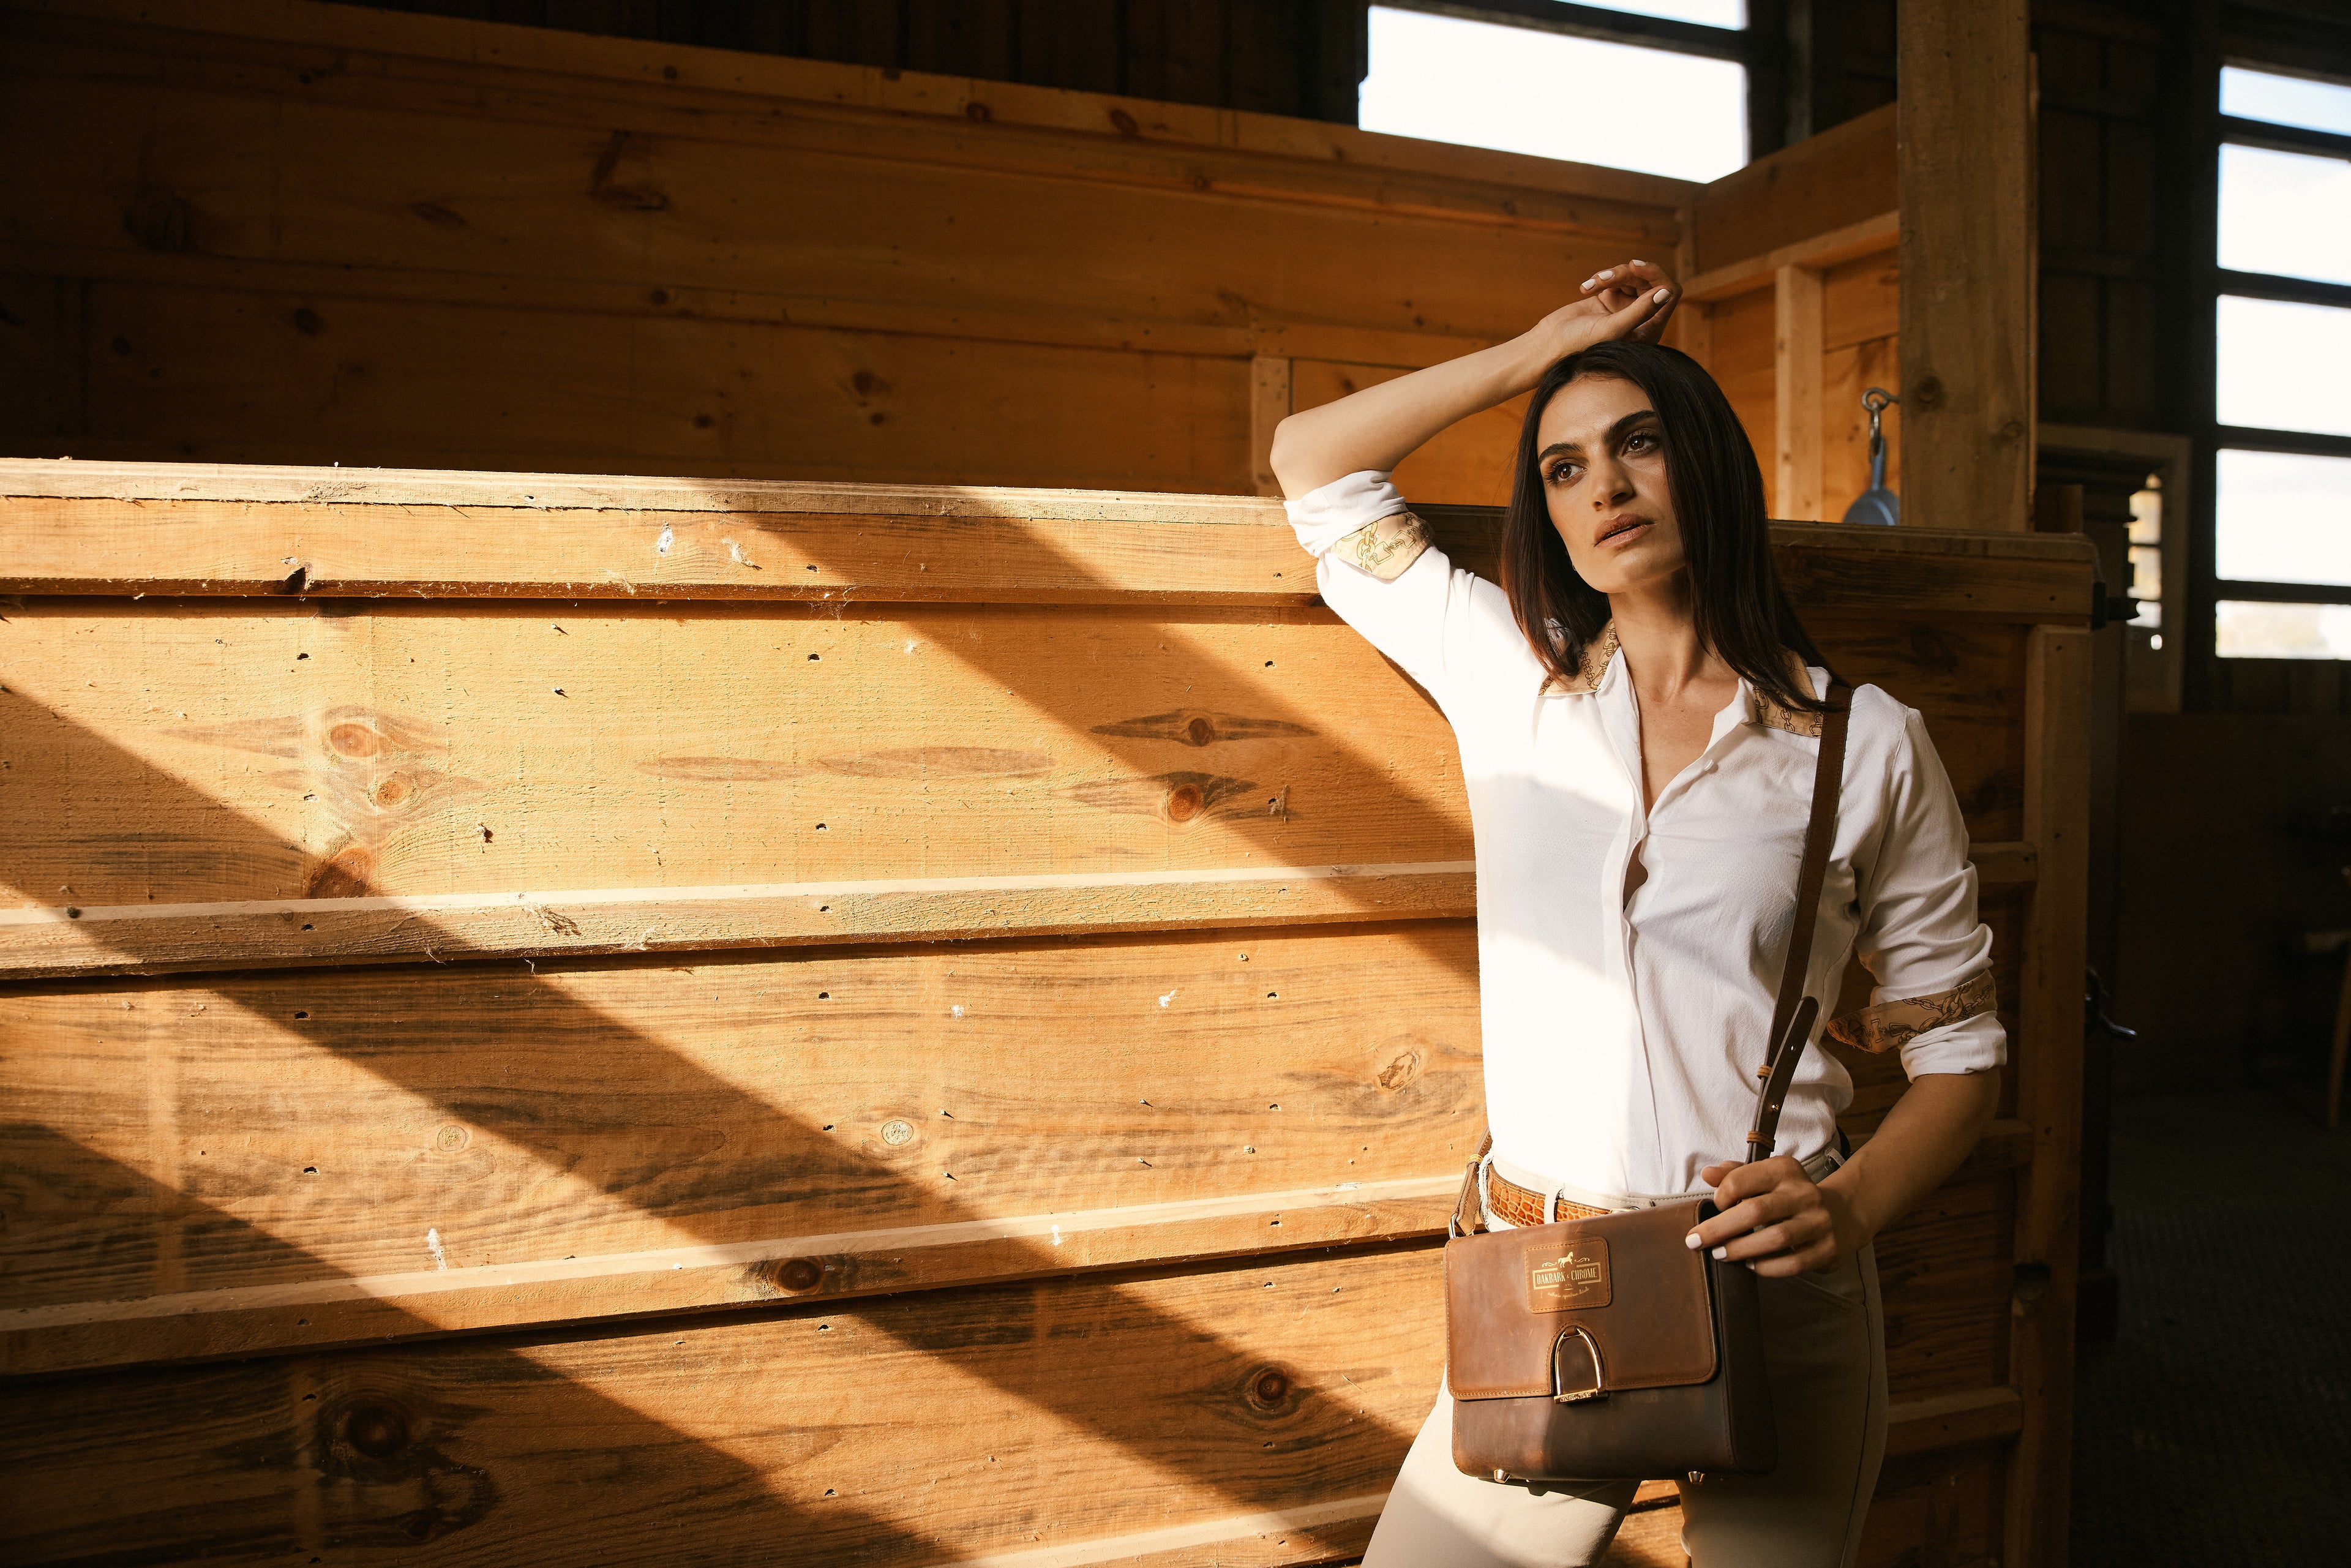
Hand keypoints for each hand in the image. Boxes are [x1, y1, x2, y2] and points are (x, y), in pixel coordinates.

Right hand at [1523, 259, 1680, 362]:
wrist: (1549, 346)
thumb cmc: (1580, 345)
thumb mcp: (1613, 328)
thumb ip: (1642, 310)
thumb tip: (1666, 292)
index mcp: (1648, 330)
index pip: (1668, 294)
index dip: (1656, 275)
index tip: (1634, 266)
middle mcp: (1640, 319)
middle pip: (1648, 281)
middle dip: (1627, 274)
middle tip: (1605, 276)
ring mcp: (1624, 309)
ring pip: (1630, 277)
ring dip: (1611, 275)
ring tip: (1591, 284)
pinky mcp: (1608, 300)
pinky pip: (1614, 279)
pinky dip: (1600, 279)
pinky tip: (1585, 289)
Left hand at [1684, 1156, 1865, 1277]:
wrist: (1844, 1213)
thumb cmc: (1791, 1196)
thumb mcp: (1766, 1177)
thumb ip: (1735, 1175)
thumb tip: (1706, 1174)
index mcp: (1784, 1170)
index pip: (1742, 1180)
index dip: (1721, 1195)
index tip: (1715, 1206)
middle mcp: (1803, 1193)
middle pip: (1755, 1211)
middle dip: (1720, 1229)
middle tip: (1696, 1241)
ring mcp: (1818, 1222)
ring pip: (1775, 1238)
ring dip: (1741, 1249)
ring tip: (1721, 1254)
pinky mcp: (1827, 1249)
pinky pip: (1794, 1263)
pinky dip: (1768, 1267)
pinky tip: (1751, 1265)